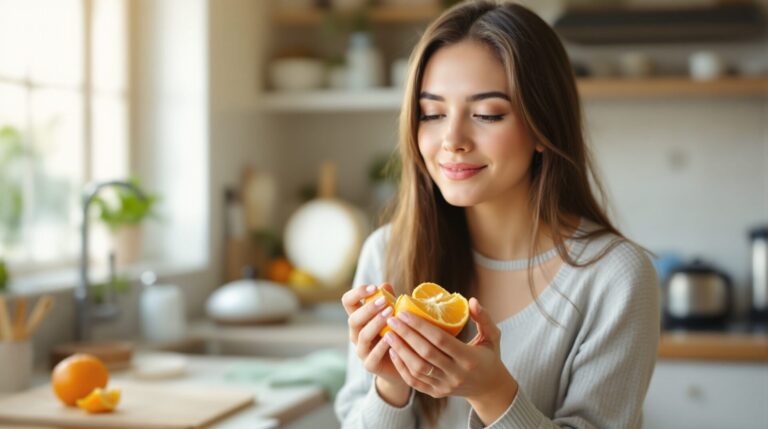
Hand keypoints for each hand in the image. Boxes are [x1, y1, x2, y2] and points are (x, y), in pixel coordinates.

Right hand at [341, 283, 403, 386]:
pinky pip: (372, 355)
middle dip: (368, 309)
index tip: (373, 287)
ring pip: (362, 335)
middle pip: (353, 319)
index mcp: (359, 318)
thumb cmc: (396, 333)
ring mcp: (361, 350)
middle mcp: (356, 333)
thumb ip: (388, 300)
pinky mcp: (370, 365)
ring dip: (376, 323)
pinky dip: (382, 346)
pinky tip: (392, 337)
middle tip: (385, 301)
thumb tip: (385, 285)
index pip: (348, 302)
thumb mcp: (393, 314)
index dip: (357, 293)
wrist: (403, 363)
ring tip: (391, 313)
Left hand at [384, 298, 517, 421]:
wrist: (489, 389)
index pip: (440, 340)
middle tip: (392, 319)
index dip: (421, 326)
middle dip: (406, 335)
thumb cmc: (489, 357)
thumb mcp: (493, 337)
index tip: (405, 313)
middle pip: (425, 353)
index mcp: (469, 359)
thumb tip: (472, 300)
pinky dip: (401, 367)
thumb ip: (484, 318)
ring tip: (388, 333)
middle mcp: (456, 374)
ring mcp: (445, 386)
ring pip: (417, 368)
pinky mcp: (436, 393)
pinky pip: (414, 381)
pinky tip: (393, 352)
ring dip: (400, 350)